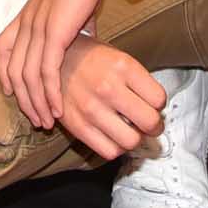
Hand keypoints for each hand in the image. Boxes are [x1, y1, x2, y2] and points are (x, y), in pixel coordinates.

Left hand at [0, 0, 111, 130]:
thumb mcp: (69, 5)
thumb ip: (70, 25)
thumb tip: (85, 37)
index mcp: (26, 14)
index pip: (3, 47)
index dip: (3, 72)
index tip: (10, 92)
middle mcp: (26, 23)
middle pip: (14, 70)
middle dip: (23, 98)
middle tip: (36, 119)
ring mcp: (37, 28)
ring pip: (28, 76)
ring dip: (37, 102)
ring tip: (47, 121)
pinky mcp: (54, 33)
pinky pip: (46, 71)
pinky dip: (50, 93)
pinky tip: (57, 108)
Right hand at [53, 36, 169, 160]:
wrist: (48, 61)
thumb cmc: (86, 58)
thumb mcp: (116, 56)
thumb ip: (137, 80)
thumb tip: (156, 107)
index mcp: (122, 65)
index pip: (159, 99)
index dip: (158, 104)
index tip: (152, 103)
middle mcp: (108, 87)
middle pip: (150, 123)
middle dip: (154, 126)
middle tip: (147, 122)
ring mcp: (92, 108)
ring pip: (131, 141)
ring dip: (135, 138)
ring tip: (129, 129)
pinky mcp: (78, 126)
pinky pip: (110, 151)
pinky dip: (116, 148)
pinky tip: (112, 135)